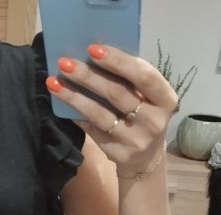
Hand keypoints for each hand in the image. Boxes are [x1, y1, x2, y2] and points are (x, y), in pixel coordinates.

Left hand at [45, 44, 178, 178]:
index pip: (143, 76)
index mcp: (166, 99)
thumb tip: (95, 55)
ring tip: (54, 82)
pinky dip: (76, 114)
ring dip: (74, 96)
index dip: (118, 61)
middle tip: (65, 62)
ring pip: (99, 114)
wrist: (146, 161)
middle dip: (88, 75)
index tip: (92, 48)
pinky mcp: (117, 153)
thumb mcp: (149, 99)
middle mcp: (154, 121)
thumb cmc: (144, 118)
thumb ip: (132, 81)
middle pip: (117, 93)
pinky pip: (92, 129)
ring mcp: (135, 140)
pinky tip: (61, 103)